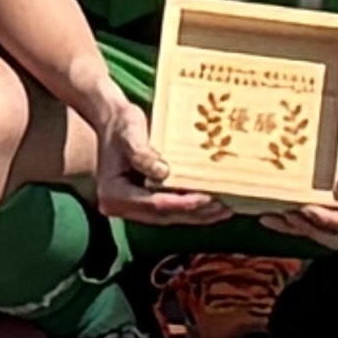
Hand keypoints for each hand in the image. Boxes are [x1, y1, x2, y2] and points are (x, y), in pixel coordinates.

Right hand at [71, 90, 223, 226]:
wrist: (113, 120)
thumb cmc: (122, 124)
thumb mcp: (131, 134)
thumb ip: (142, 154)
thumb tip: (162, 173)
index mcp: (113, 194)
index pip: (153, 204)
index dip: (182, 203)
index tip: (206, 199)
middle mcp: (120, 206)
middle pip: (163, 215)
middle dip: (195, 213)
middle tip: (223, 209)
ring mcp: (131, 206)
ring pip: (168, 216)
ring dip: (197, 215)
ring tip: (224, 210)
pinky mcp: (142, 202)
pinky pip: (169, 209)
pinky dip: (190, 208)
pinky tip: (212, 205)